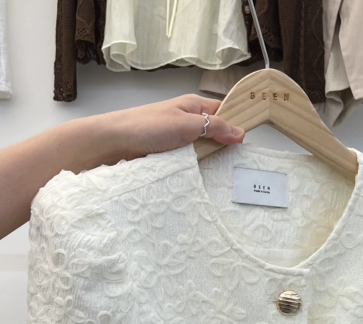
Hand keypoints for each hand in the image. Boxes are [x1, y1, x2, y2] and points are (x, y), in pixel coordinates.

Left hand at [89, 95, 244, 166]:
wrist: (114, 142)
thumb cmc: (147, 126)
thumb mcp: (187, 124)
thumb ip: (215, 127)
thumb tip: (240, 132)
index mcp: (193, 106)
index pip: (223, 112)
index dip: (236, 124)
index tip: (247, 142)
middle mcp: (187, 120)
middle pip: (214, 133)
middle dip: (224, 146)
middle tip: (236, 163)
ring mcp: (178, 138)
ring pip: (201, 149)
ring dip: (208, 160)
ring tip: (222, 174)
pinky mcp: (169, 154)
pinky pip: (188, 161)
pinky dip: (194, 168)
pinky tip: (201, 178)